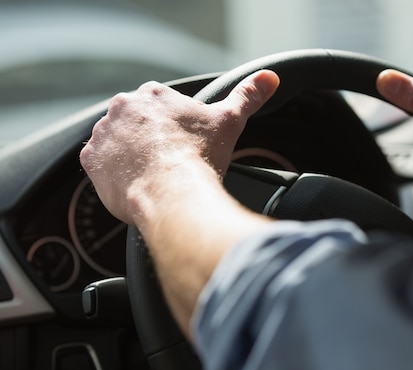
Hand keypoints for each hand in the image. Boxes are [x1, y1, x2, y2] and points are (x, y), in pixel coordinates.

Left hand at [80, 70, 279, 336]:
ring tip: (153, 175)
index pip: (160, 107)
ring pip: (116, 142)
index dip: (173, 128)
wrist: (174, 193)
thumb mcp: (229, 121)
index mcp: (153, 95)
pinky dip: (113, 172)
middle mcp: (123, 108)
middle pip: (136, 123)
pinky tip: (135, 182)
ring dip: (129, 154)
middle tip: (170, 162)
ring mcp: (103, 134)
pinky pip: (99, 164)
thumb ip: (247, 97)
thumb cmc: (200, 157)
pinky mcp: (91, 160)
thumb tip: (269, 79)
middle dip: (150, 140)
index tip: (183, 145)